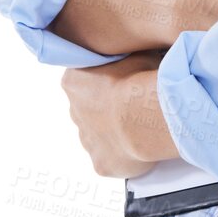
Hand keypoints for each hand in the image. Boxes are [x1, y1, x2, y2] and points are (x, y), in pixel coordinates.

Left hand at [60, 50, 170, 177]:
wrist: (143, 115)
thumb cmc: (138, 79)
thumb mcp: (133, 52)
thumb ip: (126, 55)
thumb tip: (136, 54)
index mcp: (73, 82)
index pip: (83, 80)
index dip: (105, 81)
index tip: (123, 83)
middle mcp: (74, 112)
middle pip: (89, 110)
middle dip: (107, 109)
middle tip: (132, 106)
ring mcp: (86, 140)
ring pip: (98, 136)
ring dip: (114, 133)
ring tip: (139, 127)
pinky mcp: (100, 164)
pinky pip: (111, 159)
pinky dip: (123, 155)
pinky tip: (139, 147)